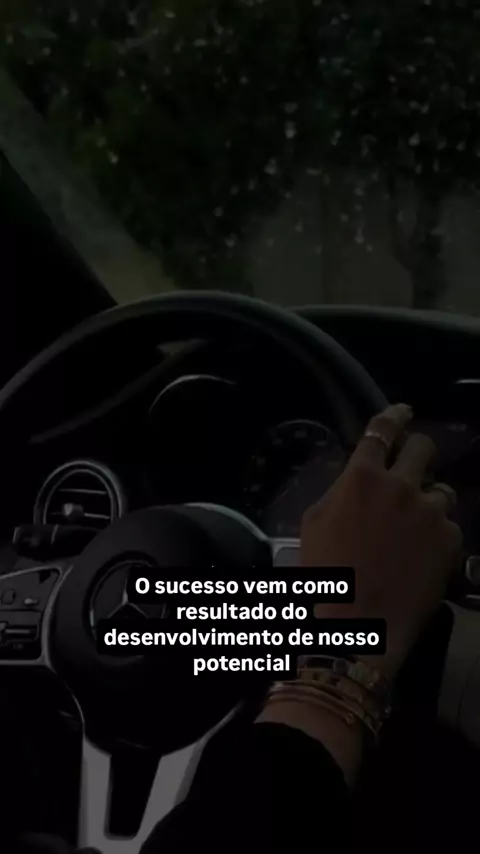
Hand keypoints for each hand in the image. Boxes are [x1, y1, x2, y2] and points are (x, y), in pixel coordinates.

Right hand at [300, 403, 461, 678]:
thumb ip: (340, 492)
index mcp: (362, 477)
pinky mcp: (450, 540)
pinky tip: (421, 555)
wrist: (358, 624)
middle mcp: (401, 486)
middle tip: (411, 467)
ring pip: (441, 490)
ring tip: (415, 525)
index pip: (382, 430)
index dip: (395, 415)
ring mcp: (430, 513)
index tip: (403, 411)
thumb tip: (356, 481)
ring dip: (428, 501)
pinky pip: (449, 526)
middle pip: (423, 447)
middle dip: (418, 452)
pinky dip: (437, 535)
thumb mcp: (314, 522)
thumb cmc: (325, 573)